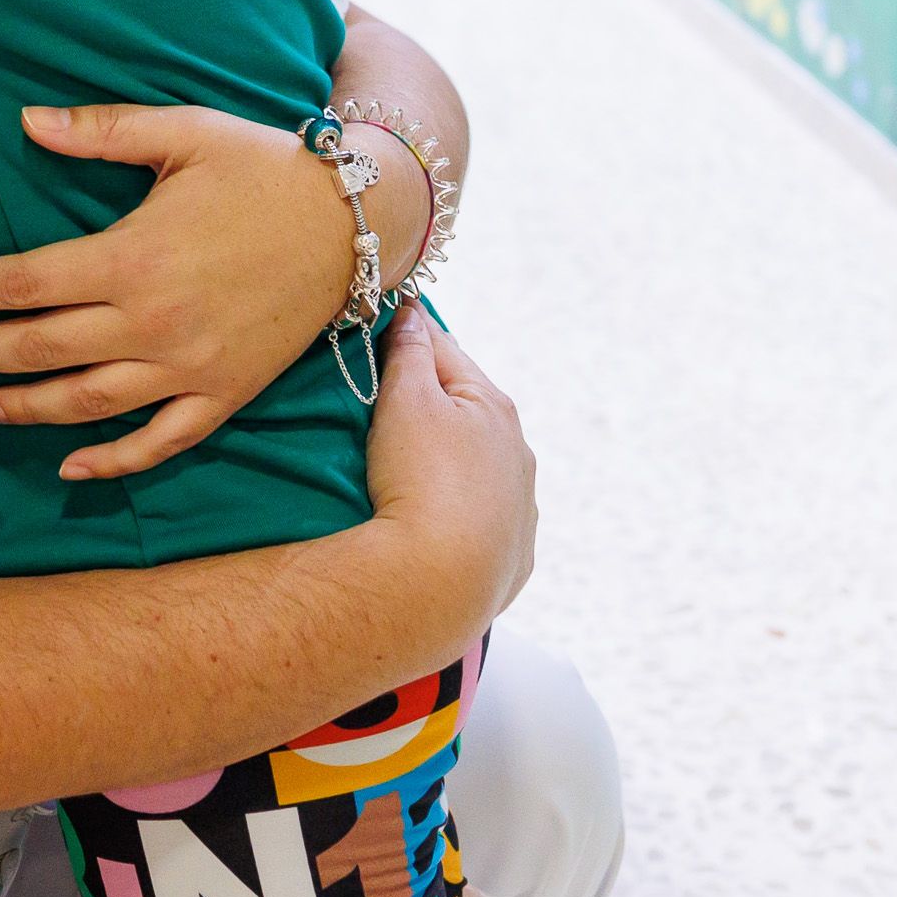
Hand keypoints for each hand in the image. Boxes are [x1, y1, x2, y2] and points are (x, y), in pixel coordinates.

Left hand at [0, 101, 405, 481]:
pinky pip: (160, 441)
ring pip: (87, 403)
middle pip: (42, 348)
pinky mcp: (224, 395)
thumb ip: (102, 131)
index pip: (24, 283)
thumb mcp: (184, 133)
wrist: (353, 222)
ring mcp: (189, 367)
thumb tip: (27, 121)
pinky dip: (113, 462)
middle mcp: (153, 322)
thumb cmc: (264, 169)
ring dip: (26, 410)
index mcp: (133, 257)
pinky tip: (72, 467)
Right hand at [360, 312, 534, 627]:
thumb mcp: (406, 401)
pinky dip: (461, 516)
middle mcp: (518, 455)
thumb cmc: (421, 479)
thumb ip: (410, 352)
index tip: (376, 331)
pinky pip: (483, 525)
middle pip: (467, 413)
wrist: (439, 584)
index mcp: (495, 407)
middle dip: (431, 404)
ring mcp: (520, 511)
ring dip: (450, 463)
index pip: (446, 352)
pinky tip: (437, 526)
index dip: (409, 338)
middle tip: (382, 405)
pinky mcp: (513, 561)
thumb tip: (413, 312)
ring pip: (480, 471)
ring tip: (408, 472)